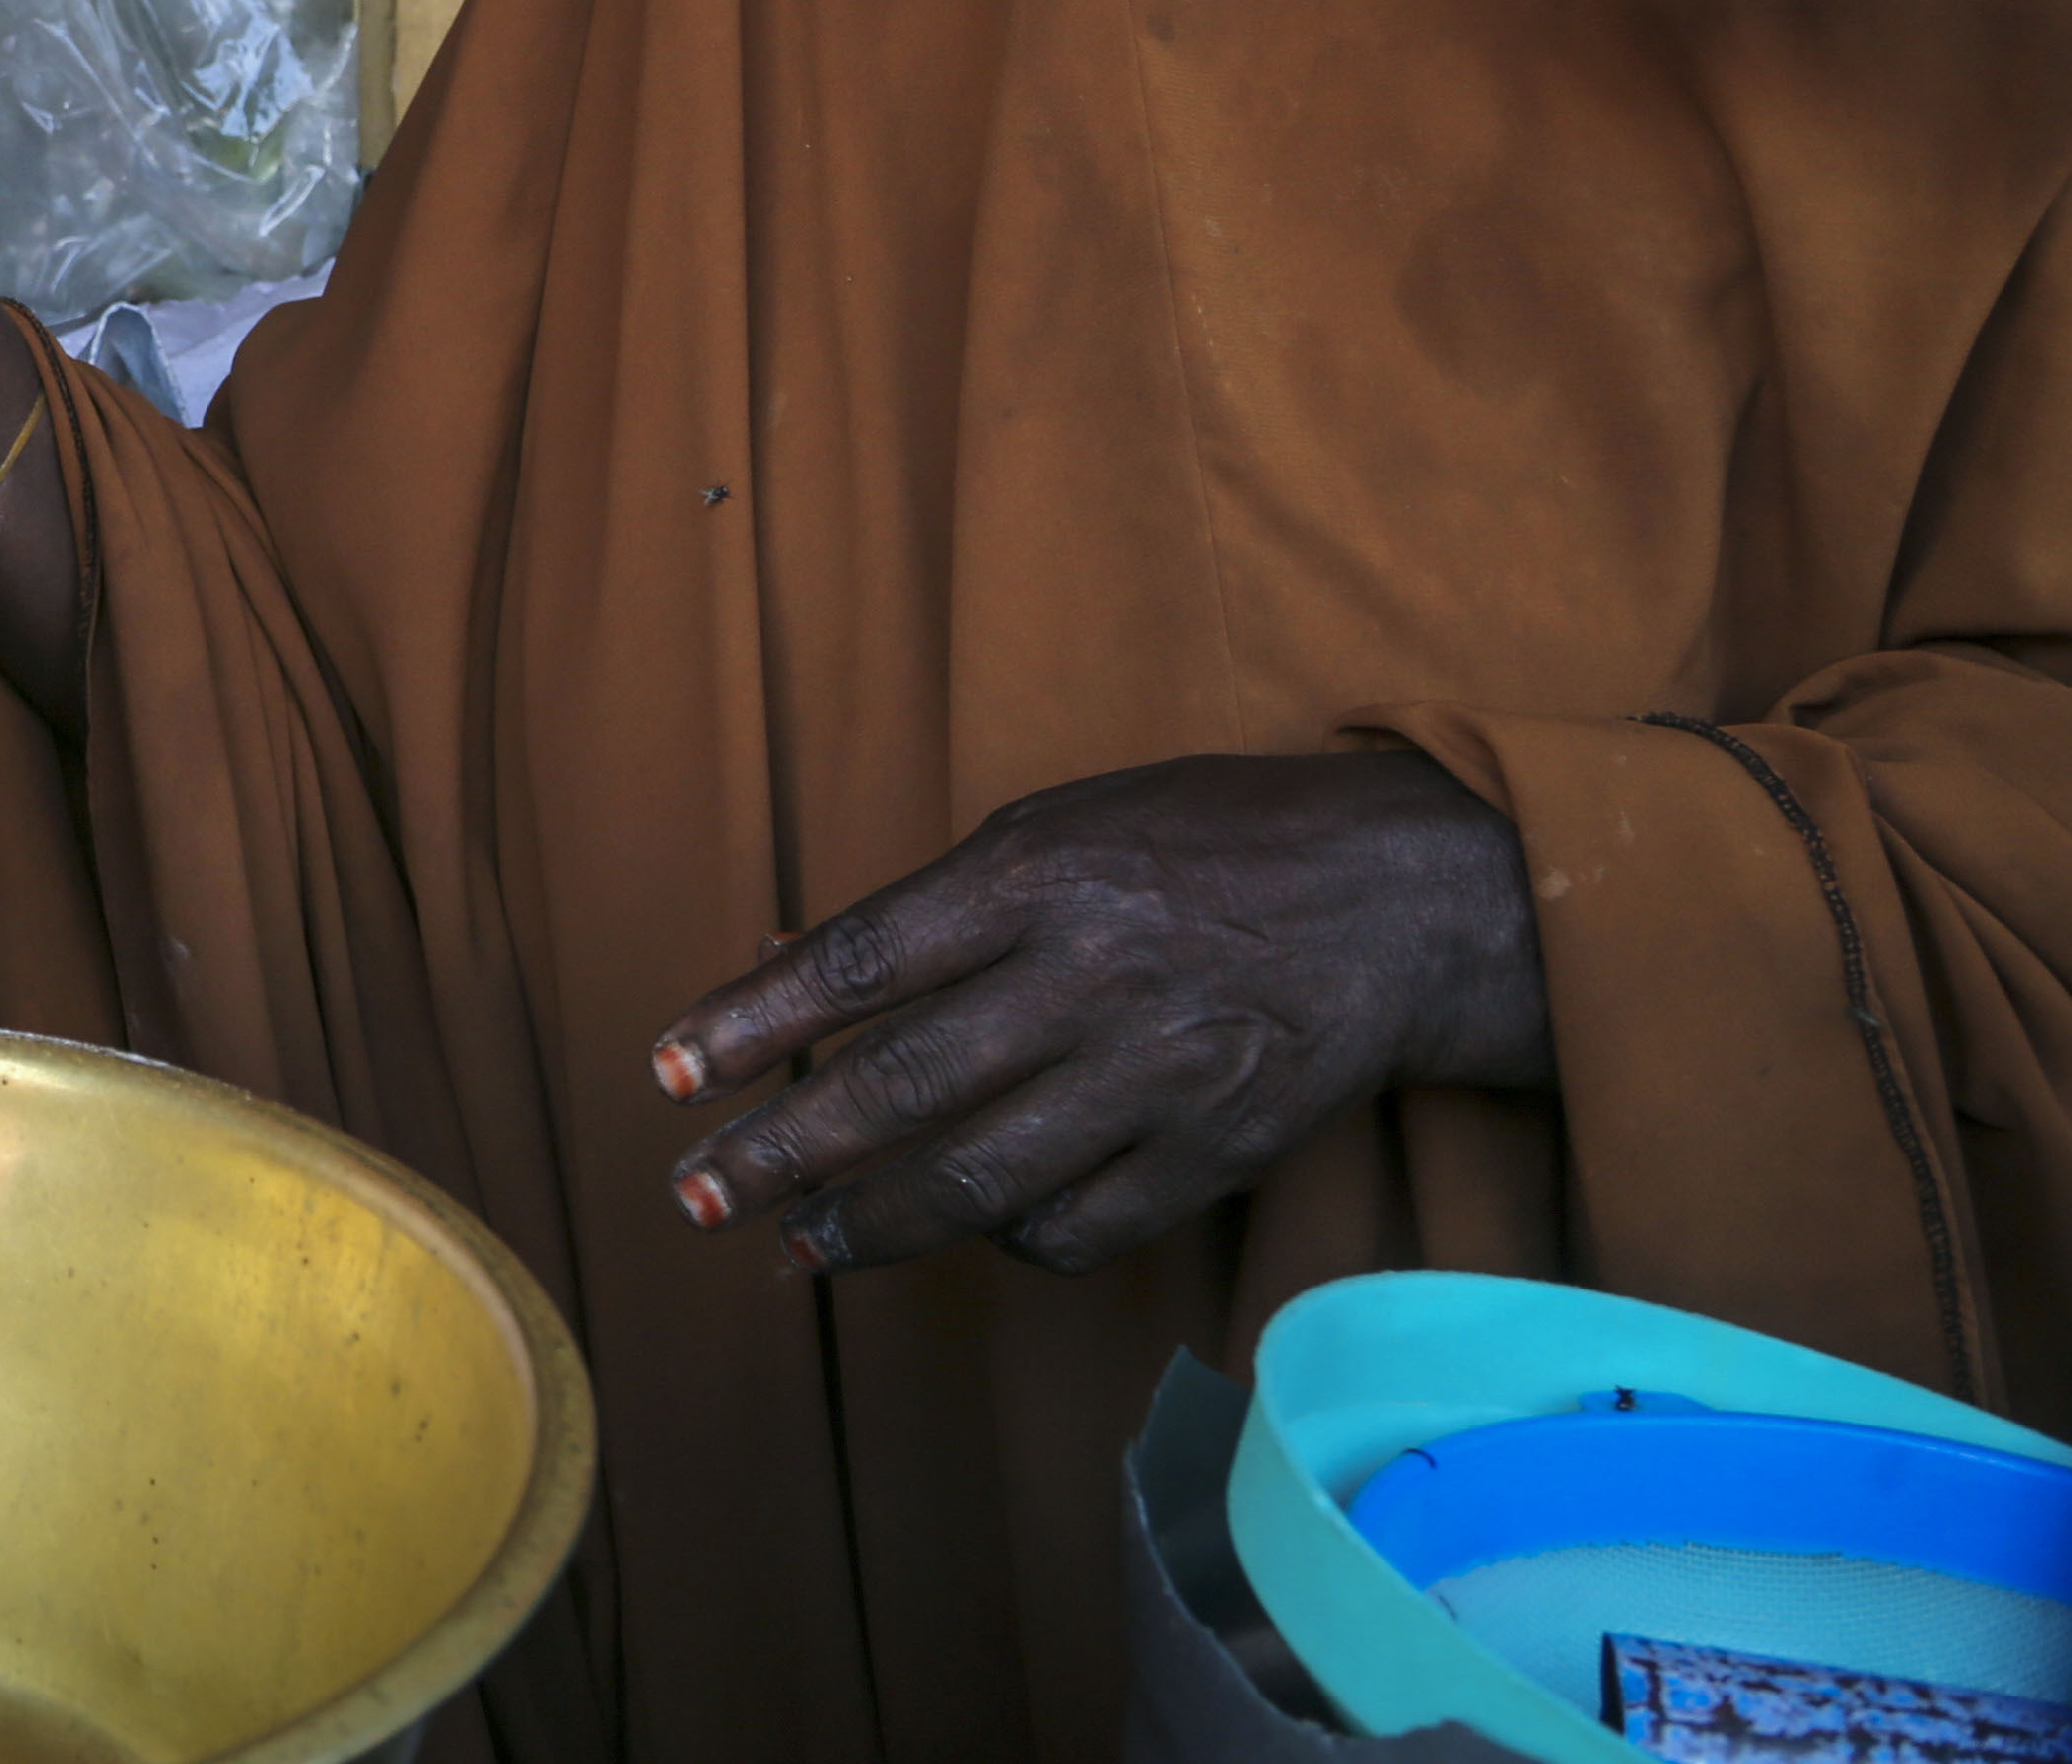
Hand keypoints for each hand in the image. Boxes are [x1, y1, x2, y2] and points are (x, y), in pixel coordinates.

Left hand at [649, 749, 1551, 1278]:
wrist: (1407, 899)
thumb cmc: (1206, 846)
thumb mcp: (1060, 825)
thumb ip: (929, 904)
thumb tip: (779, 959)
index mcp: (1035, 875)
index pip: (858, 960)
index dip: (750, 1020)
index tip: (664, 1070)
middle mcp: (1088, 977)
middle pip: (900, 1087)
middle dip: (779, 1151)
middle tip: (693, 1193)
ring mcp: (1156, 1075)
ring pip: (981, 1181)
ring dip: (869, 1225)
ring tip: (794, 1247)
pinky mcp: (1217, 1154)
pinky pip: (1080, 1229)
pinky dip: (1009, 1241)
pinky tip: (969, 1232)